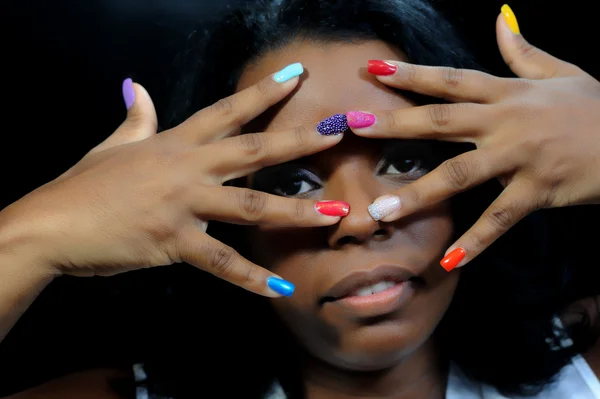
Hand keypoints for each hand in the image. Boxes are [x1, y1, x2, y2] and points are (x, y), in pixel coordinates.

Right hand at [0, 65, 344, 296]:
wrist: (52, 222)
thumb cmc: (83, 183)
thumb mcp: (113, 143)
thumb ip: (137, 117)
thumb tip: (139, 88)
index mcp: (176, 142)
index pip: (228, 110)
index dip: (264, 92)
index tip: (296, 77)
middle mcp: (187, 168)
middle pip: (252, 150)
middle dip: (297, 140)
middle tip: (337, 132)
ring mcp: (183, 204)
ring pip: (249, 205)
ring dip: (295, 209)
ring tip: (335, 212)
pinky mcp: (174, 241)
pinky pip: (220, 262)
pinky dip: (250, 279)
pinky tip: (281, 289)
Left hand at [346, 5, 599, 269]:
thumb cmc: (595, 107)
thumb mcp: (560, 71)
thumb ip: (523, 51)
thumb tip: (501, 17)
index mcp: (507, 93)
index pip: (449, 79)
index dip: (410, 74)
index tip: (372, 69)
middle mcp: (506, 122)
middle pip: (440, 120)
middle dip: (395, 123)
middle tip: (354, 125)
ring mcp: (520, 157)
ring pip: (460, 175)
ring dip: (418, 194)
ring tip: (380, 211)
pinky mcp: (538, 190)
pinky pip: (499, 219)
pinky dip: (475, 241)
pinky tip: (448, 260)